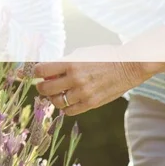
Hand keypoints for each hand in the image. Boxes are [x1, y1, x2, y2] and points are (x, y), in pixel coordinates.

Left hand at [34, 45, 149, 115]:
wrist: (128, 66)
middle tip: (43, 85)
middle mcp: (75, 79)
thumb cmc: (104, 56)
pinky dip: (65, 107)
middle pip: (45, 88)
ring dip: (52, 98)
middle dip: (40, 86)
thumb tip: (47, 71)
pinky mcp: (91, 103)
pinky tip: (68, 100)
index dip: (36, 72)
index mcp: (71, 63)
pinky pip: (69, 111)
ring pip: (56, 101)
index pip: (41, 70)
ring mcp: (83, 93)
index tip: (37, 72)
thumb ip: (64, 63)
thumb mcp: (82, 53)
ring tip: (56, 93)